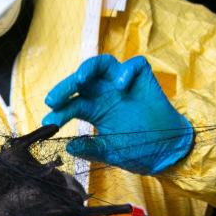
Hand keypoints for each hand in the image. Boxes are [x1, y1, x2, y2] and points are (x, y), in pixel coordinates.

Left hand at [42, 54, 192, 174]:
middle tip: (52, 99)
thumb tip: (68, 146)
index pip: (73, 104)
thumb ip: (91, 148)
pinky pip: (134, 64)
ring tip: (80, 80)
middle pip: (82, 81)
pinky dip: (125, 71)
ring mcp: (124, 84)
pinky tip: (120, 85)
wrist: (168, 151)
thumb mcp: (110, 151)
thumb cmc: (138, 149)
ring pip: (102, 64)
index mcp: (94, 109)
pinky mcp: (144, 78)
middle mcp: (105, 93)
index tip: (48, 122)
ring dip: (88, 68)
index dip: (60, 111)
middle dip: (64, 87)